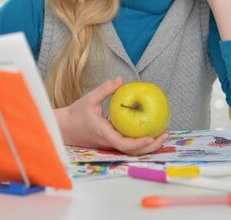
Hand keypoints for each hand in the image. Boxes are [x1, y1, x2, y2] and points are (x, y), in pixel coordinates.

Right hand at [54, 77, 168, 155]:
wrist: (64, 128)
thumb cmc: (75, 114)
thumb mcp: (89, 99)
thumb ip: (105, 89)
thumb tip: (120, 79)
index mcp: (104, 134)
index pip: (124, 144)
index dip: (139, 143)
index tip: (151, 137)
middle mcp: (109, 143)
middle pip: (133, 151)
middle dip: (151, 146)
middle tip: (165, 134)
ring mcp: (111, 145)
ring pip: (133, 150)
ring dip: (149, 145)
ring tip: (163, 133)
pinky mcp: (111, 144)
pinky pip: (129, 144)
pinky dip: (141, 141)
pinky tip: (150, 129)